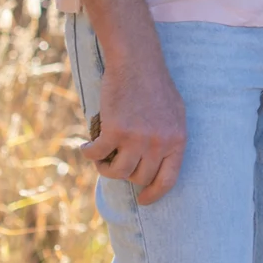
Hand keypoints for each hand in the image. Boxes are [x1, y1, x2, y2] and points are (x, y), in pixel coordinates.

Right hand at [78, 45, 186, 204]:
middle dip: (126, 174)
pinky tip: (85, 148)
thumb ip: (168, 138)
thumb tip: (157, 163)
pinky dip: (88, 154)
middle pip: (139, 177)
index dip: (154, 194)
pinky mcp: (115, 130)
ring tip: (99, 158)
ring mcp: (137, 138)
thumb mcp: (174, 113)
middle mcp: (159, 143)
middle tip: (115, 162)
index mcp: (177, 140)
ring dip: (105, 168)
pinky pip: (98, 155)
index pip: (167, 180)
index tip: (143, 200)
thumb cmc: (155, 84)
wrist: (137, 61)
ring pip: (118, 171)